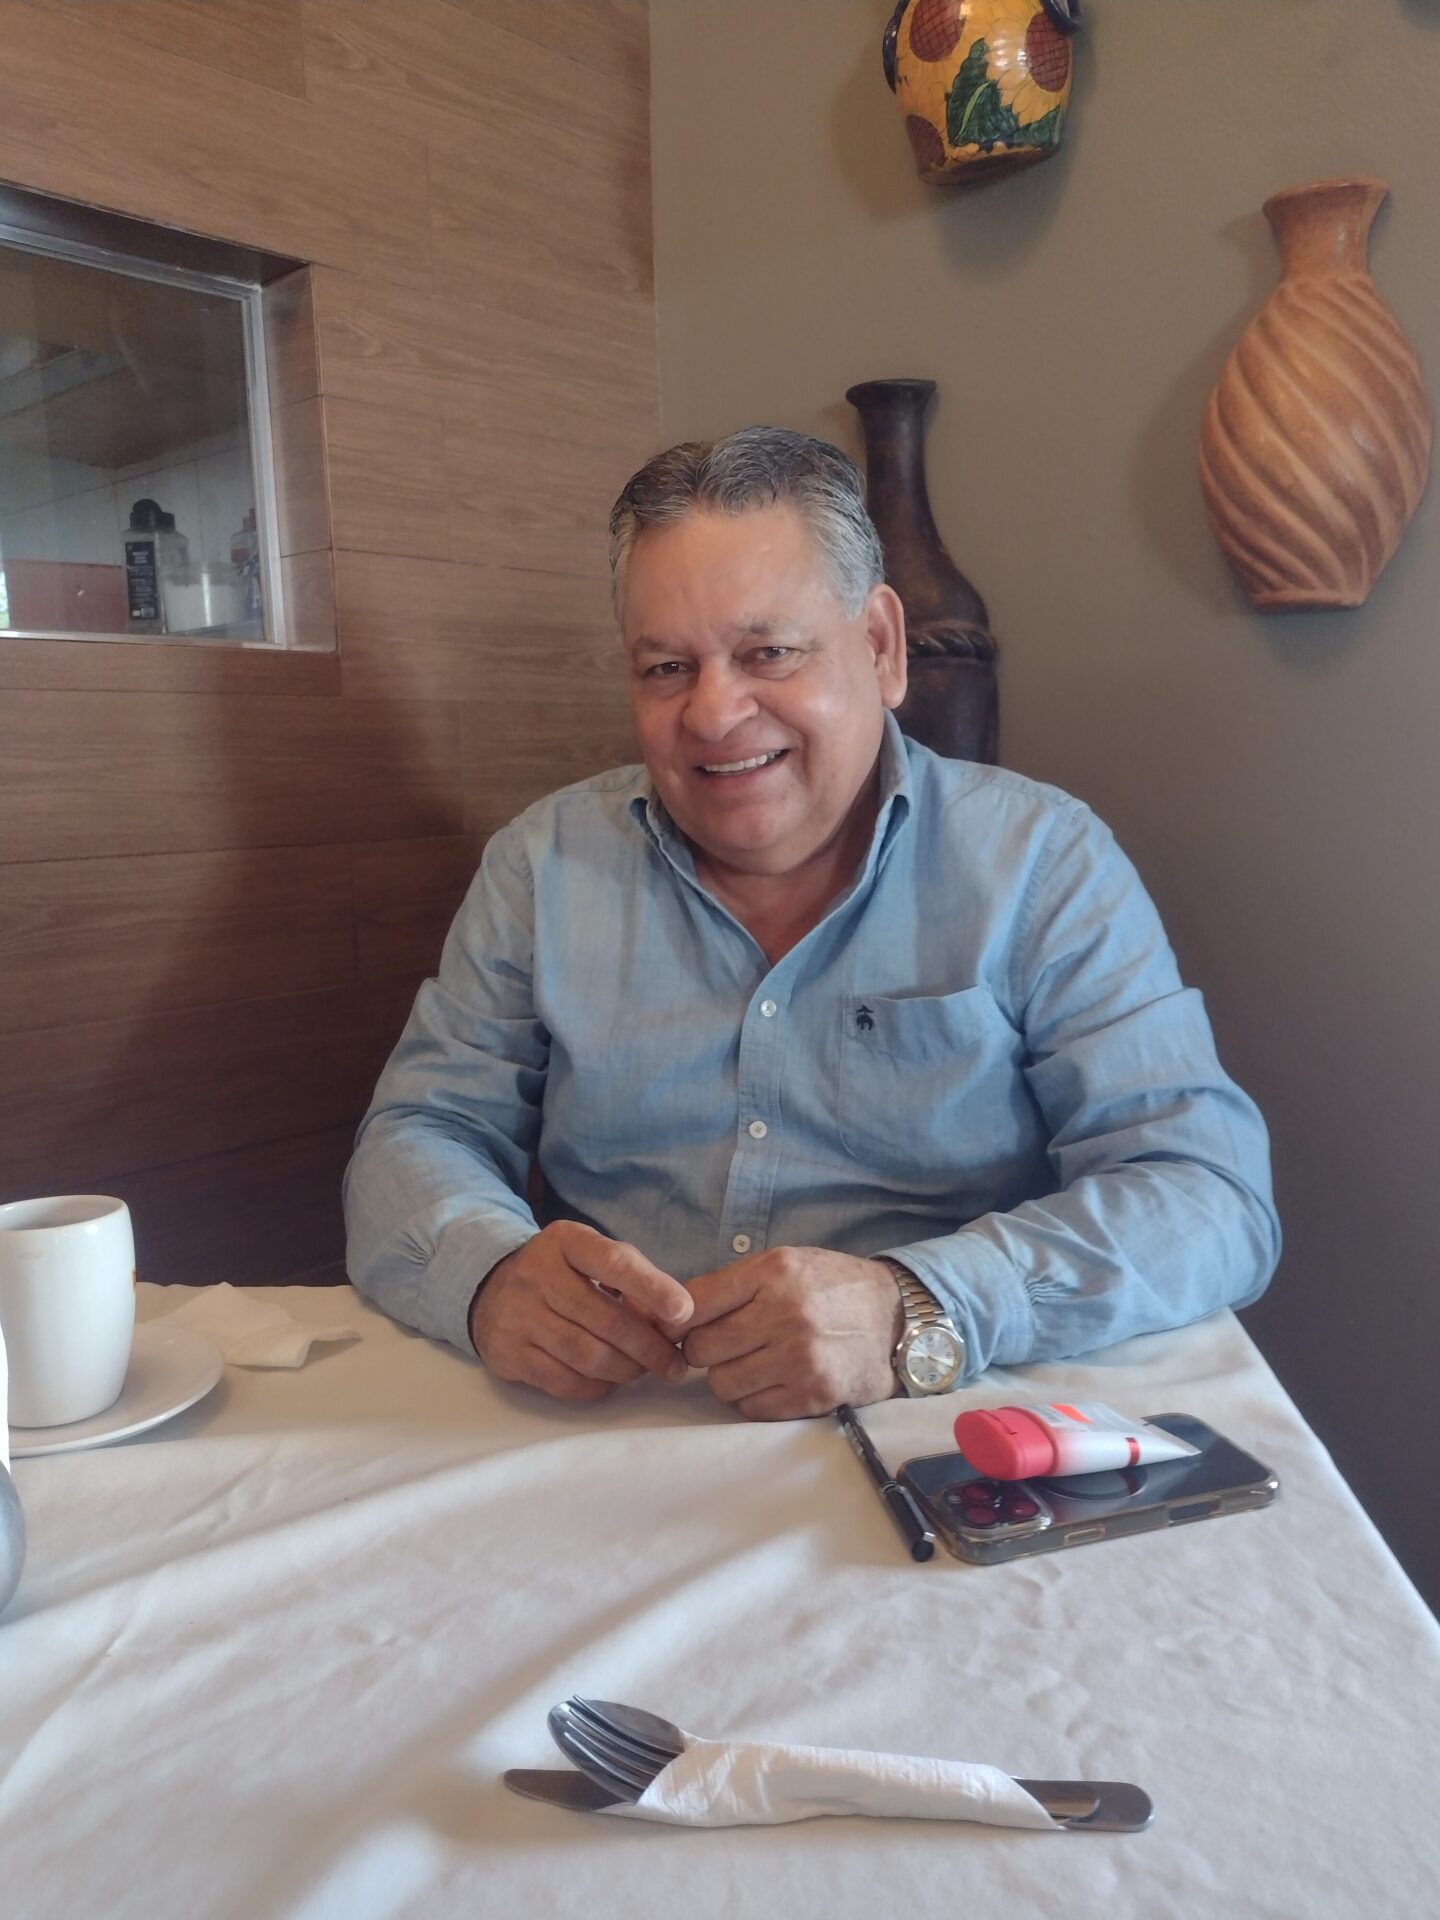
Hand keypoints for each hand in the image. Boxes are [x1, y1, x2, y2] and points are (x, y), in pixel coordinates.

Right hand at [469, 1221, 693, 1401]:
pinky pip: (564, 1382)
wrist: (491, 1292)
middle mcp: (536, 1274)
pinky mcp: (509, 1354)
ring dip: (626, 1370)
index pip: (613, 1262)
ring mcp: (518, 1316)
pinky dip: (597, 1387)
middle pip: (605, 1319)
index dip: (652, 1288)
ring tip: (643, 1371)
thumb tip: (674, 1319)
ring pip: (586, 1355)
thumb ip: (633, 1279)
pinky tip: (610, 1380)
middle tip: (674, 1364)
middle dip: (648, 1347)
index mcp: (565, 1241)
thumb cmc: (562, 1274)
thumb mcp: (592, 1258)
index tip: (684, 1312)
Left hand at [681, 1247, 903, 1419]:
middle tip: (726, 1346)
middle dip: (705, 1350)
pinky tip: (774, 1380)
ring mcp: (800, 1359)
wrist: (895, 1319)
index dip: (679, 1320)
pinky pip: (751, 1409)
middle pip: (700, 1349)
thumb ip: (733, 1284)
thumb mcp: (786, 1264)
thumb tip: (674, 1316)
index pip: (694, 1303)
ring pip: (721, 1384)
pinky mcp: (812, 1395)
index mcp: (774, 1273)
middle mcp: (786, 1314)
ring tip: (753, 1362)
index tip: (681, 1329)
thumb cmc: (831, 1288)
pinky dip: (754, 1398)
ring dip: (729, 1377)